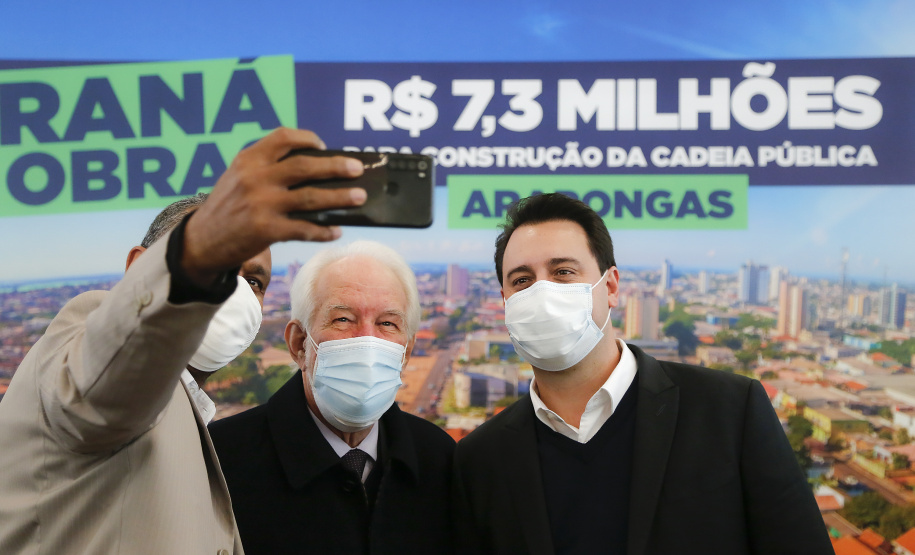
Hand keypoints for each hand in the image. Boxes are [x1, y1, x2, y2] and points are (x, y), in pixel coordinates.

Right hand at [182, 127, 366, 286]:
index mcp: (248, 159)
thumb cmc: (227, 207)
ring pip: (311, 197)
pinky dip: (324, 230)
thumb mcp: (238, 178)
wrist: (201, 242)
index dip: (307, 139)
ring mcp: (261, 204)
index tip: (323, 146)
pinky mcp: (266, 230)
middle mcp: (255, 178)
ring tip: (359, 196)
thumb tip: (319, 172)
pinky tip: (336, 230)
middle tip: (357, 168)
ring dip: (340, 197)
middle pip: (305, 166)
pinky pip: (304, 228)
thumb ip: (268, 169)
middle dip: (336, 166)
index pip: (283, 138)